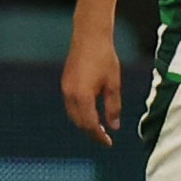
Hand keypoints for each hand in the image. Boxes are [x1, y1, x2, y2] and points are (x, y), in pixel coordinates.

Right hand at [61, 27, 123, 146]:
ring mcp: (65, 89)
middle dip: (91, 132)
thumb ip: (113, 107)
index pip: (90, 124)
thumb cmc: (104, 58)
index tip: (109, 143)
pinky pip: (70, 105)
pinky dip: (80, 114)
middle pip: (79, 122)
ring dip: (85, 124)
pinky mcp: (65, 83)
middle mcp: (70, 95)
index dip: (99, 136)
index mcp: (83, 96)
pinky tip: (91, 113)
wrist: (89, 37)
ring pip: (73, 115)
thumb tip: (114, 127)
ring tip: (98, 128)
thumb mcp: (113, 84)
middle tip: (105, 139)